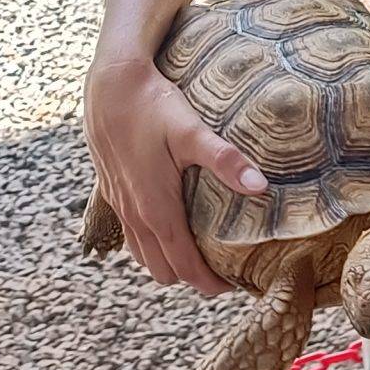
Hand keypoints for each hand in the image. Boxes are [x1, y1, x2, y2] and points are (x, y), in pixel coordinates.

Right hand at [82, 54, 267, 294]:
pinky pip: (131, 236)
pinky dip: (151, 245)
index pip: (184, 266)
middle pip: (162, 270)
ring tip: (200, 254)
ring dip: (169, 262)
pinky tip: (170, 227)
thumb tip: (261, 186)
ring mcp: (120, 206)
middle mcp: (135, 215)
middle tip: (224, 270)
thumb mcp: (191, 131)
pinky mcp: (112, 193)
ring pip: (143, 256)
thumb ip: (225, 160)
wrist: (108, 84)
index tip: (235, 285)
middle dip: (192, 278)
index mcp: (156, 209)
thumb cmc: (151, 105)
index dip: (210, 283)